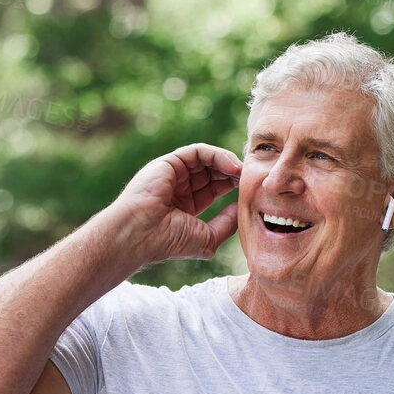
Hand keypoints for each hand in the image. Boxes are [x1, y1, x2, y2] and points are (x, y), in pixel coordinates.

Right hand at [108, 143, 241, 264]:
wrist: (140, 233)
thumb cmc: (169, 241)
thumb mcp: (208, 238)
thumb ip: (226, 224)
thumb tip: (240, 208)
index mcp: (185, 205)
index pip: (214, 188)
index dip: (233, 187)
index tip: (251, 191)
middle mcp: (179, 186)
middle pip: (213, 172)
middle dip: (234, 174)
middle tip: (252, 178)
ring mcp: (174, 173)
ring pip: (208, 160)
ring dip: (229, 164)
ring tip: (244, 173)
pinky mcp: (170, 162)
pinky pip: (199, 151)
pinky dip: (218, 156)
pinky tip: (233, 167)